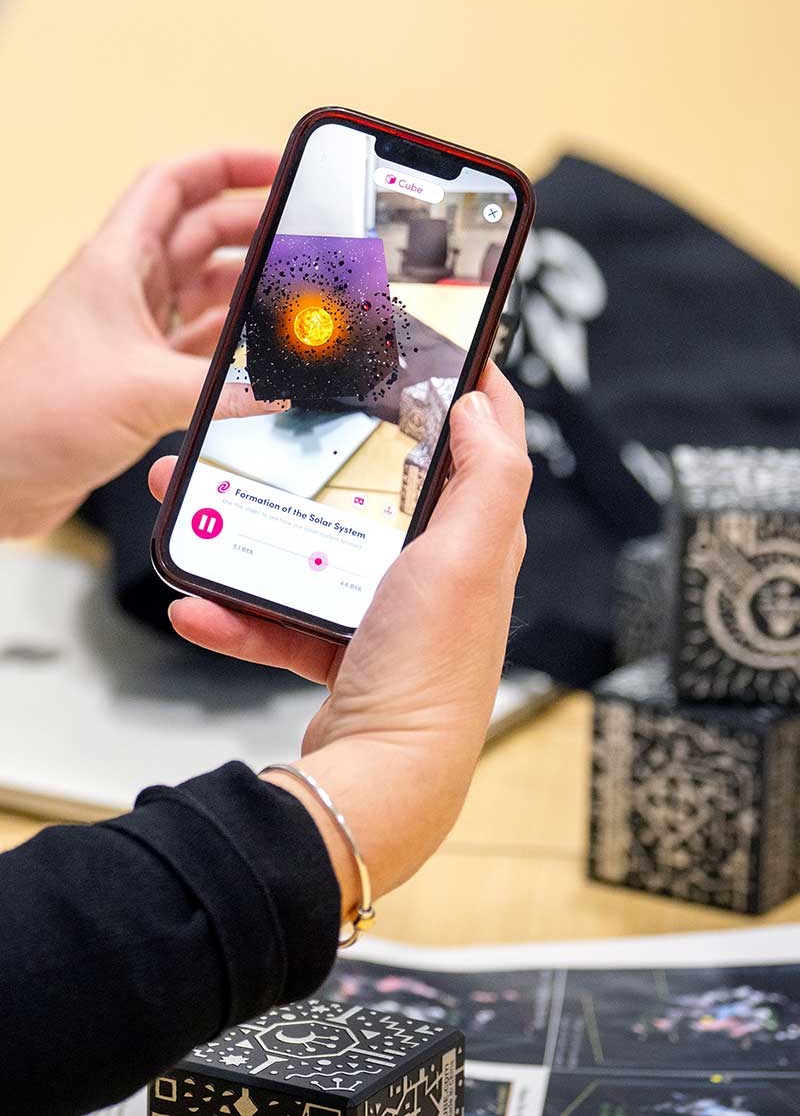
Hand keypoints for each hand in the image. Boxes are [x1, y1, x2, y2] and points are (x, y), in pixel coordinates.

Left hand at [0, 149, 285, 537]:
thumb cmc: (36, 412)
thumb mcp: (146, 390)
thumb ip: (226, 388)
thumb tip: (284, 384)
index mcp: (117, 262)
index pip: (174, 185)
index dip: (226, 166)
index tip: (276, 167)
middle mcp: (124, 289)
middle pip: (200, 236)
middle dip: (253, 231)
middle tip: (303, 240)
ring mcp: (130, 332)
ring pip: (201, 293)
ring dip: (245, 292)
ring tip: (292, 294)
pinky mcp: (135, 376)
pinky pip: (196, 347)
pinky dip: (231, 347)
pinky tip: (259, 355)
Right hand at [149, 364, 531, 917]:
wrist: (380, 782)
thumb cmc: (431, 670)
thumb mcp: (465, 557)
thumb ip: (487, 478)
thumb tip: (483, 406)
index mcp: (476, 537)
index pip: (485, 442)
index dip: (465, 387)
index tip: (426, 344)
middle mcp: (439, 570)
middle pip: (379, 488)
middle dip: (323, 455)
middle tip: (275, 423)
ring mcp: (389, 611)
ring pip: (317, 549)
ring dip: (257, 532)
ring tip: (200, 509)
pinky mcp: (345, 651)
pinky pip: (286, 617)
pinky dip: (243, 613)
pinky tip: (198, 606)